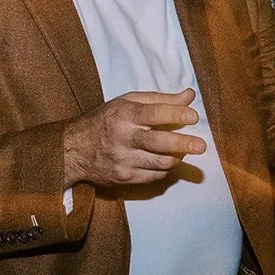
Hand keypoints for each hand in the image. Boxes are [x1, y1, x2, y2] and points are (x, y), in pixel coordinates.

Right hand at [63, 88, 205, 186]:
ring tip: (184, 151)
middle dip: (183, 144)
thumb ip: (161, 99)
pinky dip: (165, 169)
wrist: (73, 149)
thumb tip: (190, 96)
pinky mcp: (124, 178)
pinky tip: (166, 161)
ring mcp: (122, 160)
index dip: (176, 115)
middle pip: (158, 142)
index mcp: (124, 115)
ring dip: (177, 157)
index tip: (193, 117)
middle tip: (201, 146)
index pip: (153, 114)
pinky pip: (154, 176)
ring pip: (159, 163)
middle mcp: (122, 138)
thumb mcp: (128, 102)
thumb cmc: (106, 120)